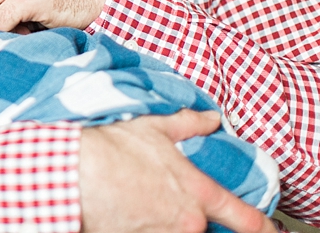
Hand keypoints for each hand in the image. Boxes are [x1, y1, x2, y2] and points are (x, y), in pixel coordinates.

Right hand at [79, 110, 275, 232]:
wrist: (72, 172)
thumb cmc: (112, 148)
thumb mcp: (153, 127)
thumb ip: (188, 124)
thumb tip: (210, 118)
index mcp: (197, 193)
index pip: (244, 217)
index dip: (260, 226)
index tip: (267, 229)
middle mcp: (185, 223)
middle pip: (199, 228)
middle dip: (187, 216)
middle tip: (160, 197)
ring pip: (170, 232)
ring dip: (158, 220)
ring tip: (133, 200)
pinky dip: (137, 225)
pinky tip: (120, 210)